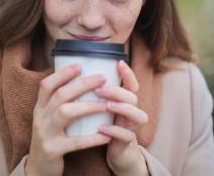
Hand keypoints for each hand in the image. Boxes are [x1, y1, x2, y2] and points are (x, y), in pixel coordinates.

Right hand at [25, 63, 111, 175]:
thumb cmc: (50, 139)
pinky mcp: (52, 150)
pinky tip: (106, 135)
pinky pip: (74, 142)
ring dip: (88, 106)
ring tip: (106, 104)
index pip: (46, 85)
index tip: (80, 65)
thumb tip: (79, 82)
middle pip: (60, 95)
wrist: (38, 169)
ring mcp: (44, 134)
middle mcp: (39, 118)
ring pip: (65, 113)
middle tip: (102, 78)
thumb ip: (58, 104)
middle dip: (82, 84)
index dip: (62, 73)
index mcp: (39, 108)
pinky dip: (92, 138)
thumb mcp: (48, 119)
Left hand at [95, 60, 148, 175]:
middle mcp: (132, 111)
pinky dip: (115, 131)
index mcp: (125, 100)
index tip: (119, 62)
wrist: (113, 150)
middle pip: (133, 97)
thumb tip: (76, 70)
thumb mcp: (101, 105)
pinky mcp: (127, 142)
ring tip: (107, 106)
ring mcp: (131, 126)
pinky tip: (101, 128)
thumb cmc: (104, 122)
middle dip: (117, 91)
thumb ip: (95, 91)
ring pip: (137, 115)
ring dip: (122, 108)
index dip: (128, 73)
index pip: (131, 83)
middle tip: (99, 89)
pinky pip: (126, 136)